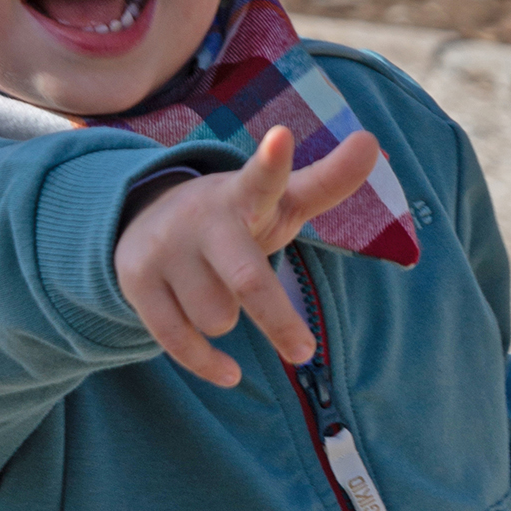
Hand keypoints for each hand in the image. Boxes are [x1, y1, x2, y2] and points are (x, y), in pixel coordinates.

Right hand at [115, 125, 380, 387]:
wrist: (144, 219)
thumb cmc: (234, 217)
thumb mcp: (278, 200)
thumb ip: (327, 181)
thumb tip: (373, 142)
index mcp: (243, 195)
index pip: (263, 177)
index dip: (273, 162)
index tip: (281, 137)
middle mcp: (202, 219)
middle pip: (247, 279)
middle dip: (276, 318)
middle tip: (305, 352)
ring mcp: (165, 250)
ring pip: (216, 318)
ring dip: (228, 321)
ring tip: (218, 295)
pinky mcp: (137, 282)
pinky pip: (178, 341)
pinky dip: (208, 363)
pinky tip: (230, 372)